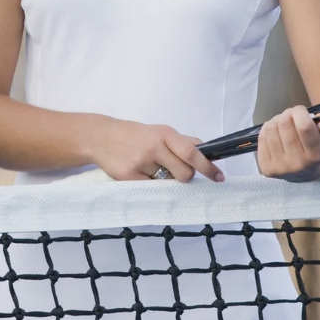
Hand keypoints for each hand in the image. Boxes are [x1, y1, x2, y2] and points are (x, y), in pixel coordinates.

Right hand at [93, 117, 223, 182]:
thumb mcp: (158, 131)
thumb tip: (205, 148)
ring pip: (167, 183)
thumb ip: (182, 141)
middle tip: (174, 171)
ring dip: (164, 179)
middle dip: (184, 177)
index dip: (207, 167)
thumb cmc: (133, 134)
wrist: (100, 136)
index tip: (218, 177)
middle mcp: (153, 147)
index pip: (191, 153)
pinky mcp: (129, 176)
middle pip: (184, 174)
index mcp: (164, 134)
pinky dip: (149, 183)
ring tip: (149, 167)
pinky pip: (151, 188)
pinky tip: (139, 172)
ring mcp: (140, 162)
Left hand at [256, 105, 319, 180]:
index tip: (301, 109)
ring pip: (271, 128)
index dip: (300, 112)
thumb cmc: (317, 151)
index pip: (304, 127)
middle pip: (285, 124)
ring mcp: (280, 167)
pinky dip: (268, 129)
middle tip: (292, 114)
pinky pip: (262, 137)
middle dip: (288, 114)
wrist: (305, 174)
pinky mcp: (266, 168)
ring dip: (277, 121)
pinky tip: (276, 133)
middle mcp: (297, 163)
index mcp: (316, 156)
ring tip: (285, 124)